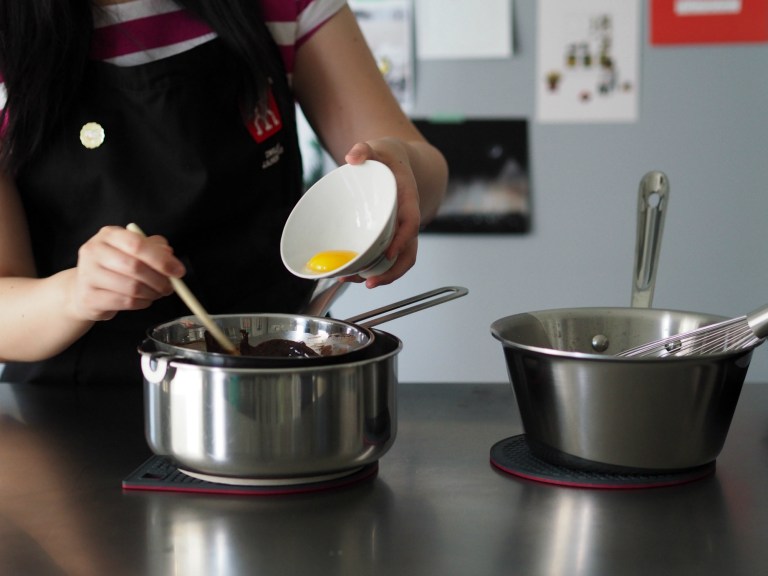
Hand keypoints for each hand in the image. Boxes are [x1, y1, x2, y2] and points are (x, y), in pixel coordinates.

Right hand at [70, 226, 185, 320]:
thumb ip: (153, 248)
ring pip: (132, 287)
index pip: (137, 244)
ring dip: (152, 293)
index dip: (161, 259)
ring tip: (158, 294)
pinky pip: (125, 302)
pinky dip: (142, 303)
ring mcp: (88, 275)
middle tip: (170, 287)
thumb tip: (169, 254)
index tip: (179, 271)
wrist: (83, 288)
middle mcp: (94, 251)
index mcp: (109, 235)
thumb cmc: (115, 266)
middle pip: (135, 267)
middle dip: (159, 280)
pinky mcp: (89, 297)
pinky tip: (145, 300)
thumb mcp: (132, 251)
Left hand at [343, 139, 420, 287]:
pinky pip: (386, 256)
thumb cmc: (388, 157)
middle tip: (369, 282)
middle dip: (391, 271)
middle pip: (408, 252)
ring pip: (397, 259)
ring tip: (353, 281)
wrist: (397, 161)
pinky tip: (352, 274)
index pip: (411, 223)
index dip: (402, 240)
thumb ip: (364, 148)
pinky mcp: (388, 235)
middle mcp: (406, 218)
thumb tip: (352, 156)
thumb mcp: (377, 147)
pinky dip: (372, 268)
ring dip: (380, 275)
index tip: (388, 253)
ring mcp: (398, 230)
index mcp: (408, 199)